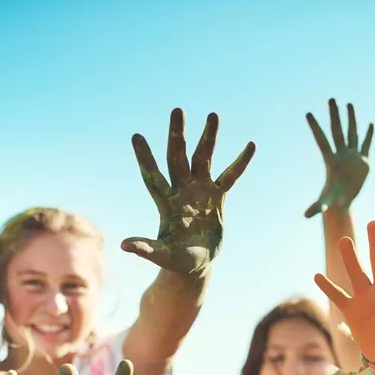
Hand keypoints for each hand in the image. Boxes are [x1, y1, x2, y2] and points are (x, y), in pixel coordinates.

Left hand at [122, 108, 255, 274]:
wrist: (196, 265)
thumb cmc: (176, 262)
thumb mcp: (162, 256)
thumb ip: (146, 249)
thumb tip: (124, 245)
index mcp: (165, 203)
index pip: (152, 176)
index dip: (145, 157)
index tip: (135, 136)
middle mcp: (181, 191)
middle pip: (177, 158)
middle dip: (177, 135)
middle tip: (177, 110)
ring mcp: (200, 191)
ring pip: (203, 159)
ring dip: (208, 138)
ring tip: (213, 114)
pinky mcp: (217, 197)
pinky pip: (230, 175)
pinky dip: (240, 161)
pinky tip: (250, 144)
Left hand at [304, 98, 373, 217]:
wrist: (344, 202)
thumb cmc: (333, 202)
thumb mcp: (325, 204)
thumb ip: (317, 207)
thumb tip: (306, 216)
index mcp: (331, 161)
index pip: (322, 140)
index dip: (315, 127)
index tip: (308, 113)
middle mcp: (341, 154)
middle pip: (337, 131)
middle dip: (334, 115)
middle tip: (331, 99)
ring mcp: (352, 156)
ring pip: (352, 133)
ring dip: (351, 119)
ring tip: (349, 104)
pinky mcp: (363, 161)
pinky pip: (366, 145)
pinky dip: (369, 135)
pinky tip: (370, 124)